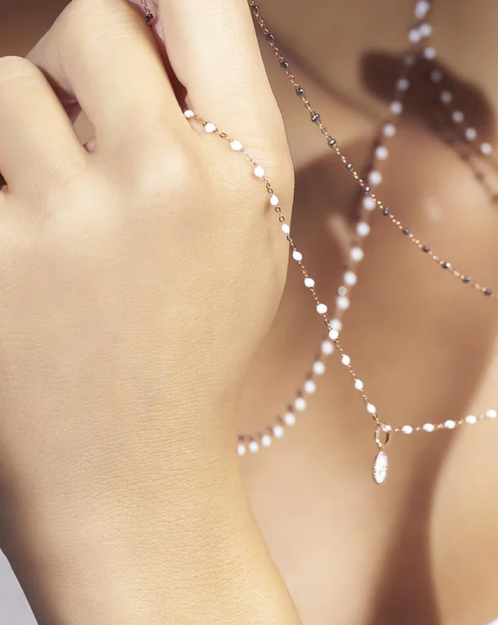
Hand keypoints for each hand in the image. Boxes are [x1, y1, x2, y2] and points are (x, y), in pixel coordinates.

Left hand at [0, 0, 292, 552]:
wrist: (128, 479)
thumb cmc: (186, 356)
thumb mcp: (249, 246)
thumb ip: (217, 130)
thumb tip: (146, 16)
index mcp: (246, 177)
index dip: (154, 1)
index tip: (133, 34)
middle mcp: (171, 183)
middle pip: (87, 21)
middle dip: (72, 71)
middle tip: (76, 147)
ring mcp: (73, 224)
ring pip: (6, 88)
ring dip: (15, 141)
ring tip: (46, 221)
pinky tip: (22, 264)